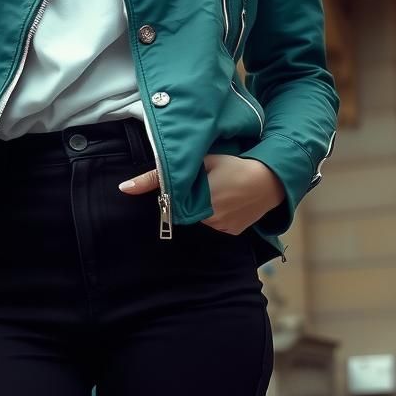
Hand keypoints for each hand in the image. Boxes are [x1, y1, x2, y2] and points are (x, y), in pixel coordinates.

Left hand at [118, 154, 284, 234]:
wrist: (271, 179)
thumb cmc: (234, 164)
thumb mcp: (198, 162)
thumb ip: (158, 175)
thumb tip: (124, 188)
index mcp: (198, 205)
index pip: (172, 208)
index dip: (174, 196)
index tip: (184, 184)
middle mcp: (209, 222)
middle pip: (186, 214)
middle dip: (190, 200)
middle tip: (205, 183)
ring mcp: (222, 230)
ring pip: (200, 219)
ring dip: (203, 207)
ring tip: (218, 189)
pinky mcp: (232, 233)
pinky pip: (216, 225)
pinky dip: (217, 213)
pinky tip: (227, 199)